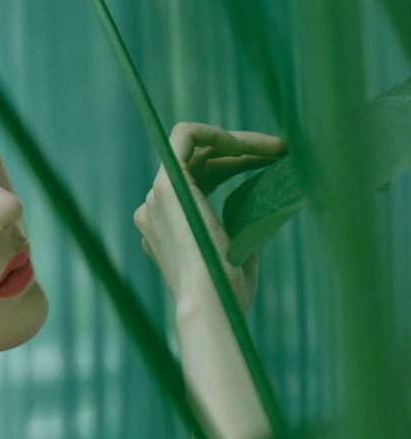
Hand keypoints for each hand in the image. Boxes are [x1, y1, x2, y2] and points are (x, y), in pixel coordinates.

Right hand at [132, 122, 288, 313]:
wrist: (212, 305)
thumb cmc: (229, 293)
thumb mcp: (236, 251)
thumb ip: (238, 224)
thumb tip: (264, 200)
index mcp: (168, 229)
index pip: (199, 180)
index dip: (235, 165)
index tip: (272, 165)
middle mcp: (155, 211)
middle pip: (199, 162)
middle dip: (243, 151)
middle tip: (284, 152)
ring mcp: (156, 198)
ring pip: (195, 147)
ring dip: (240, 142)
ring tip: (279, 149)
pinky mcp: (166, 186)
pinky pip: (185, 136)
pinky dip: (218, 133)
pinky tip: (250, 146)